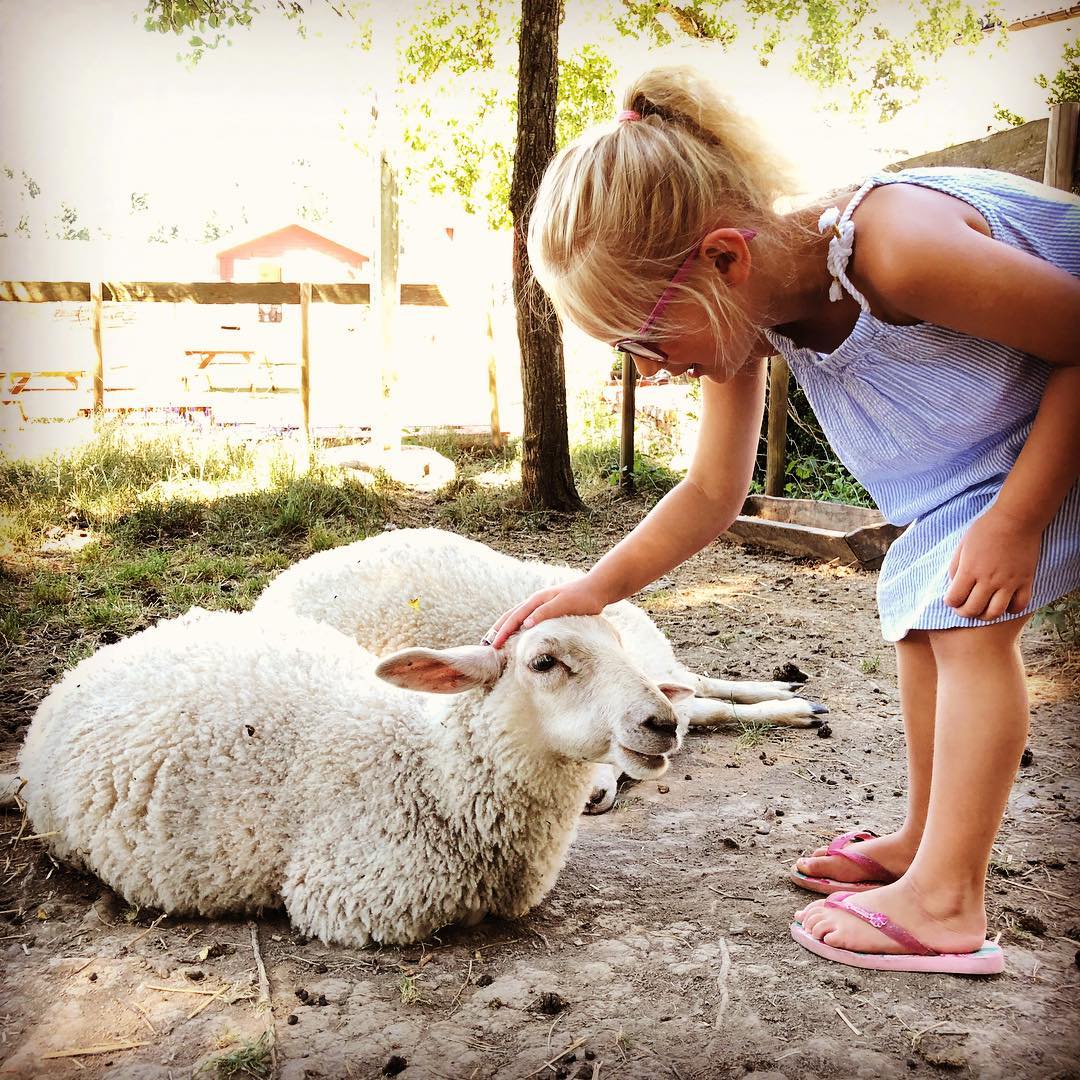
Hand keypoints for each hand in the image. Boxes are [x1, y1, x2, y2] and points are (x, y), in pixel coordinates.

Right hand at [484, 576, 612, 649]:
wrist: (597, 588)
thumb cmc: (582, 598)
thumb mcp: (563, 605)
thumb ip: (544, 613)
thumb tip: (524, 624)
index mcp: (536, 601)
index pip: (514, 618)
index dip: (502, 632)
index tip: (493, 646)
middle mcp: (535, 601)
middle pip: (510, 615)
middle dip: (497, 629)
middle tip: (486, 644)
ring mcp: (540, 604)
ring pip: (517, 616)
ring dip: (505, 627)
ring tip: (495, 639)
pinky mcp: (547, 609)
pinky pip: (526, 619)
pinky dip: (517, 626)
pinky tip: (518, 635)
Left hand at [943, 509, 1040, 620]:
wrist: (1016, 519)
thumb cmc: (986, 529)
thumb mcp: (962, 545)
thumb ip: (955, 567)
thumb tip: (953, 585)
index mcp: (970, 570)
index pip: (955, 599)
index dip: (950, 602)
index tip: (951, 599)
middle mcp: (988, 580)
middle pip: (972, 610)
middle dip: (964, 612)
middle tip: (963, 608)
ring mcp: (1009, 582)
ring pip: (995, 613)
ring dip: (985, 616)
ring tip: (982, 609)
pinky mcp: (1026, 581)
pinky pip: (1019, 606)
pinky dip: (1010, 610)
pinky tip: (1004, 604)